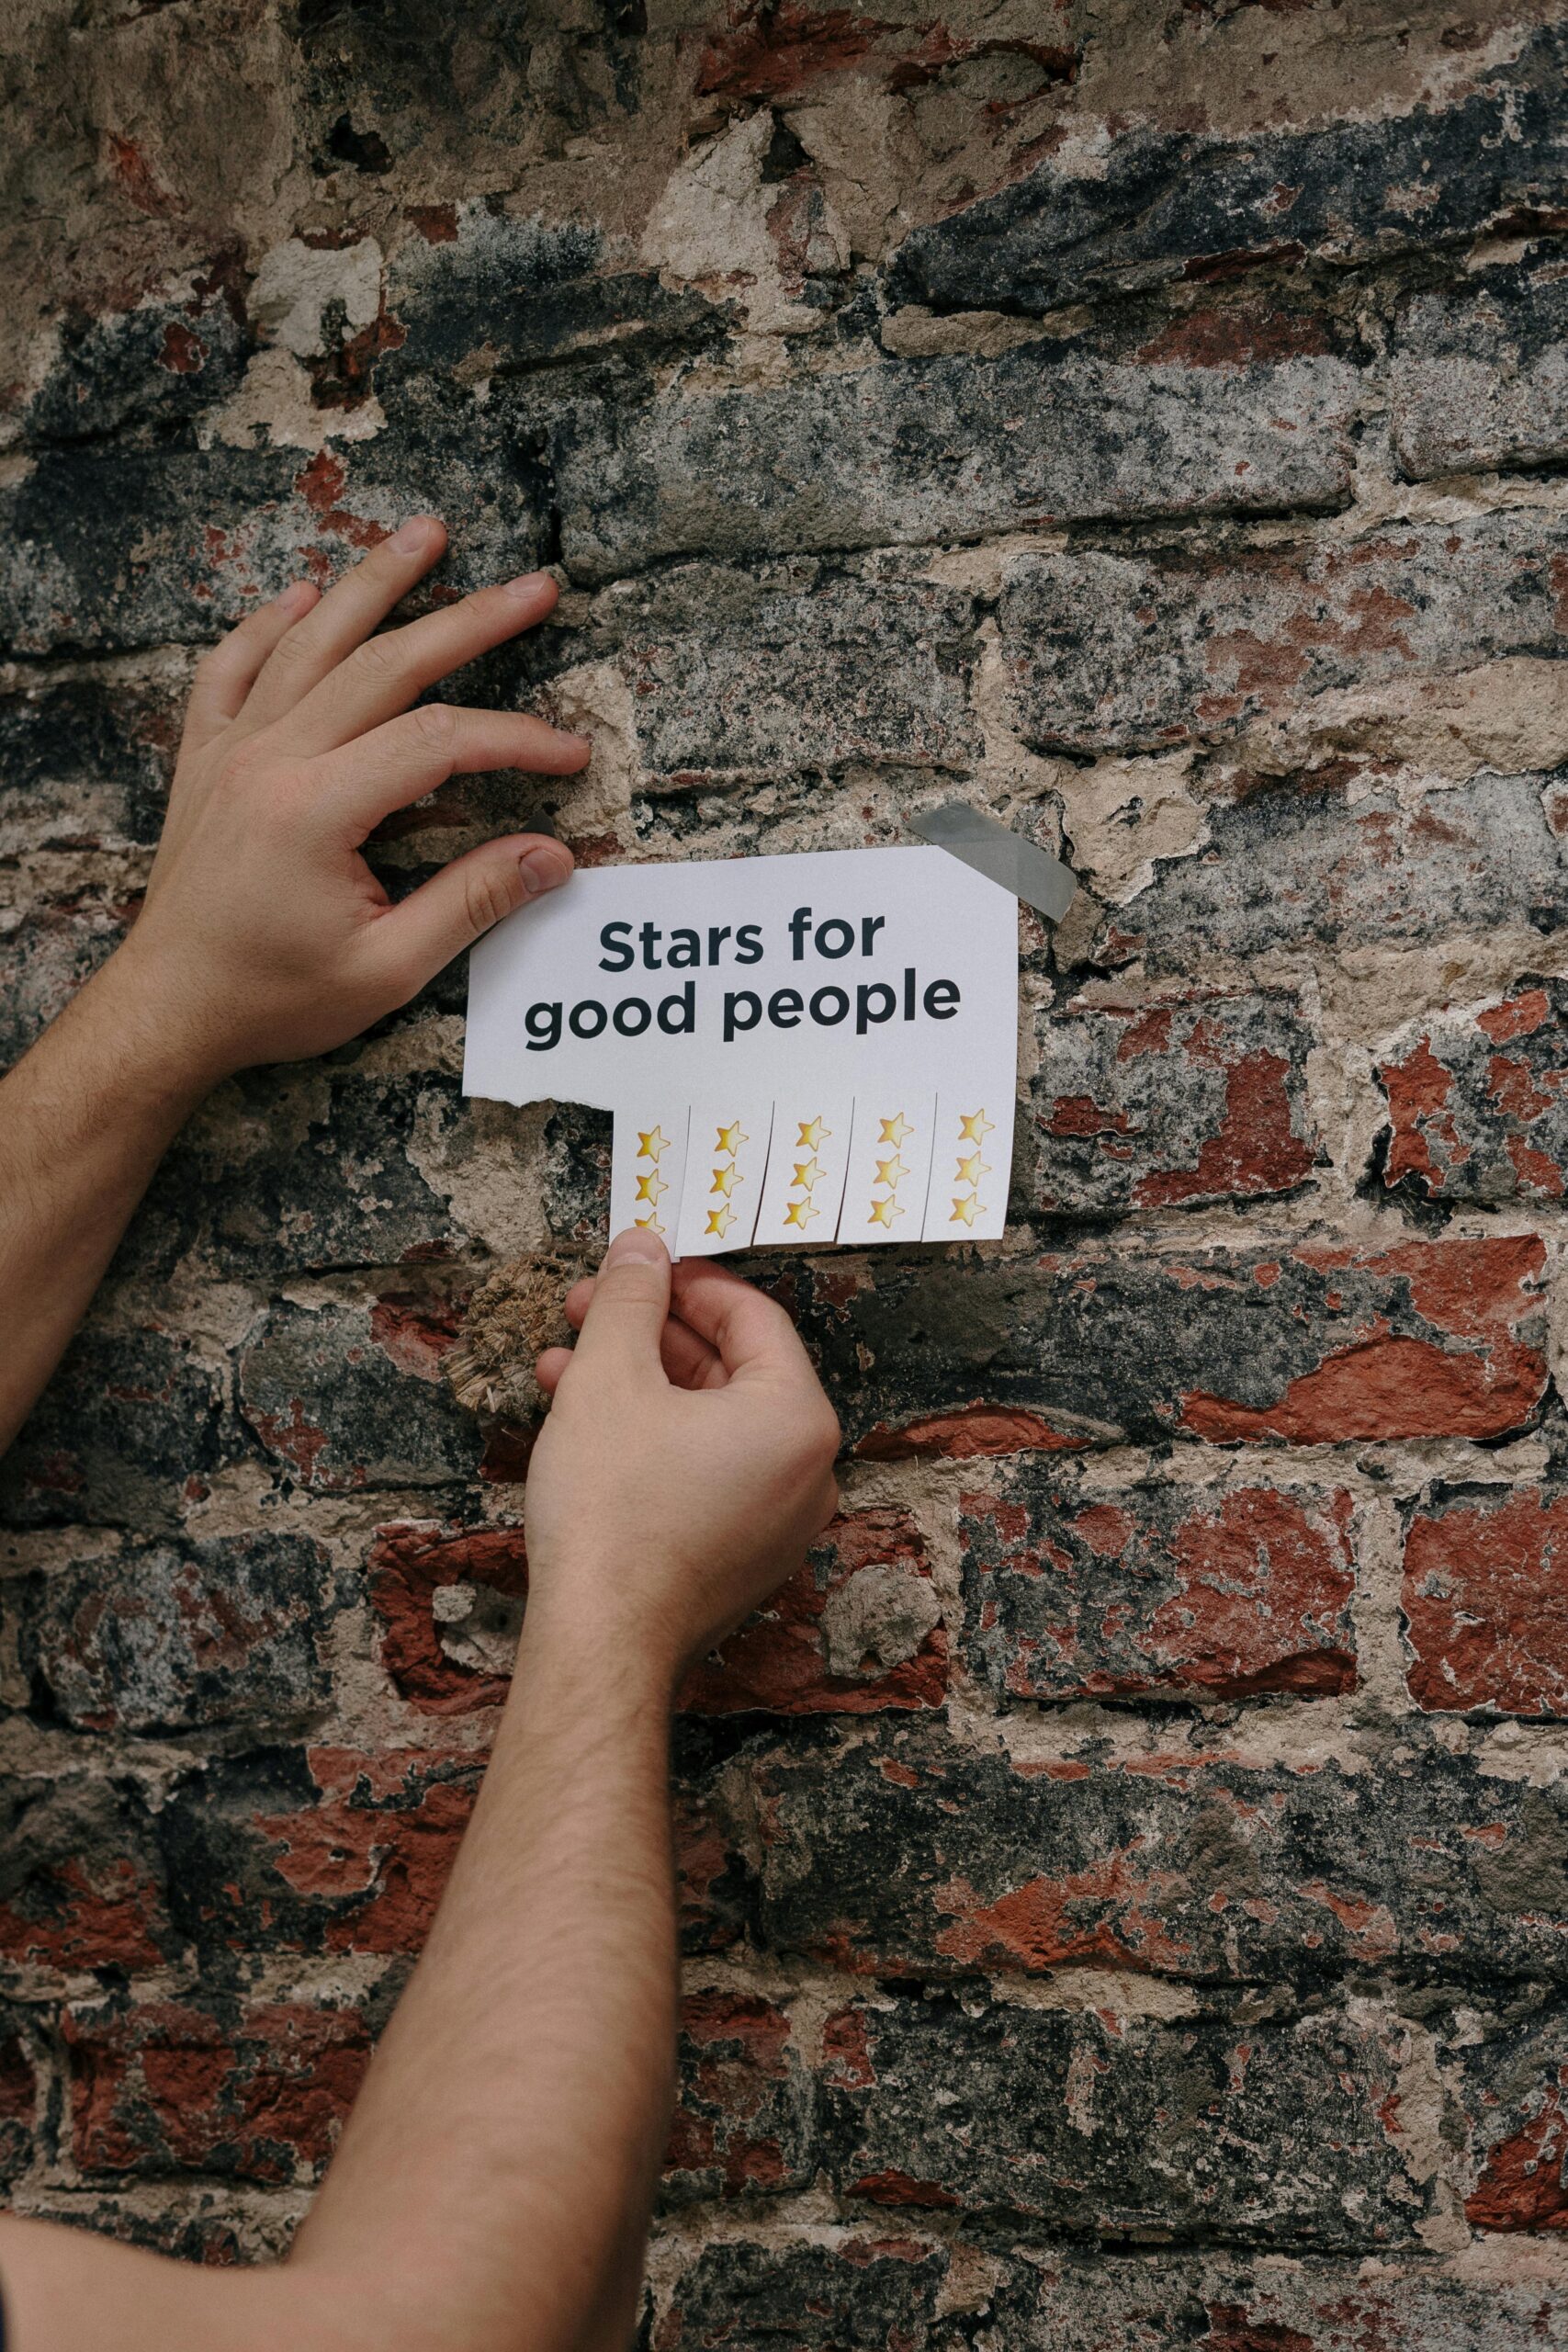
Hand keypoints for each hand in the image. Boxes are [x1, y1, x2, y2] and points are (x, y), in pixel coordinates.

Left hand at [107, 515, 588, 1086]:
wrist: (168, 1007)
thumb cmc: (272, 998)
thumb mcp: (386, 970)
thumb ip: (471, 904)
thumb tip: (551, 859)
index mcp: (316, 810)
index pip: (439, 742)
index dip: (515, 738)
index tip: (569, 754)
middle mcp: (271, 760)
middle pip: (386, 663)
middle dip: (469, 620)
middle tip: (534, 588)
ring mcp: (231, 751)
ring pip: (309, 641)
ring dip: (372, 583)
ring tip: (426, 534)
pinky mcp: (204, 759)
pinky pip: (231, 667)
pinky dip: (266, 625)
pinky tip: (301, 596)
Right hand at [524, 1230, 841, 1675]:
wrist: (599, 1643)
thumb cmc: (613, 1518)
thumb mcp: (610, 1378)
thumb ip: (631, 1299)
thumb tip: (642, 1248)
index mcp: (797, 1419)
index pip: (751, 1317)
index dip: (684, 1281)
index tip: (635, 1267)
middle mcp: (806, 1471)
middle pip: (729, 1369)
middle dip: (648, 1333)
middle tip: (587, 1309)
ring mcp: (777, 1521)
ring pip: (706, 1422)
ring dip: (635, 1384)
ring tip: (562, 1367)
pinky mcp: (741, 1556)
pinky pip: (703, 1472)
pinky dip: (651, 1440)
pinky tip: (583, 1425)